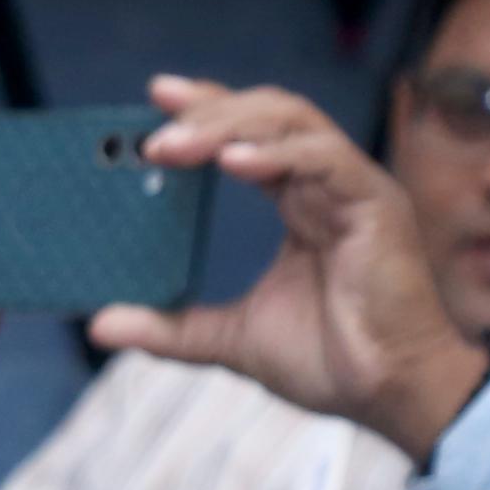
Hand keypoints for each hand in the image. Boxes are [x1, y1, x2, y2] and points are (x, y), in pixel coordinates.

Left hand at [100, 73, 489, 458]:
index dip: (209, 108)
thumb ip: (168, 327)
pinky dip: (279, 154)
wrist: (389, 392)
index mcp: (302, 202)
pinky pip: (326, 161)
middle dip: (211, 108)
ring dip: (230, 127)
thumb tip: (99, 324)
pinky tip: (234, 160)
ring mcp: (356, 190)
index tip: (156, 97)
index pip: (253, 134)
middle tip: (154, 117)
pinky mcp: (377, 206)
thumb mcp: (228, 338)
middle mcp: (330, 184)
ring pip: (294, 125)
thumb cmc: (330, 359)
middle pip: (271, 115)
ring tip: (173, 144)